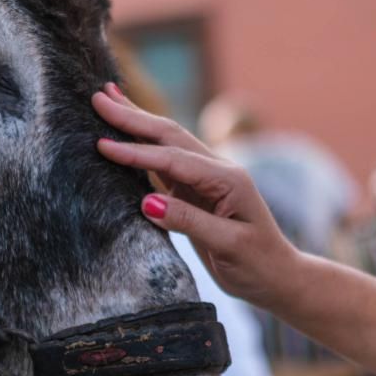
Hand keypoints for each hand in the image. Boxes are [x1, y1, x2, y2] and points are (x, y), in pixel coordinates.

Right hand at [92, 84, 298, 306]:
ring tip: (108, 101)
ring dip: (136, 123)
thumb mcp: (229, 245)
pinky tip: (126, 136)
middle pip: (169, 136)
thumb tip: (146, 201)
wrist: (278, 277)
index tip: (101, 145)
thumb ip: (188, 221)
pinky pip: (164, 164)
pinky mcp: (196, 192)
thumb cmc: (259, 264)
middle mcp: (217, 171)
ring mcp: (206, 179)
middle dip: (132, 117)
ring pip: (166, 144)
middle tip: (98, 97)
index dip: (136, 152)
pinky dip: (142, 146)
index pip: (173, 160)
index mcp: (228, 180)